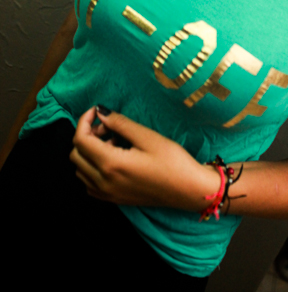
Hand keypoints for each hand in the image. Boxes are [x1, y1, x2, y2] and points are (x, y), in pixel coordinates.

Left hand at [70, 107, 218, 208]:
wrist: (188, 190)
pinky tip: (113, 158)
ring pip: (80, 169)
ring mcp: (107, 194)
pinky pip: (89, 182)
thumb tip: (100, 113)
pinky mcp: (113, 199)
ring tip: (114, 141)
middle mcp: (103, 182)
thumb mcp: (147, 137)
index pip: (80, 140)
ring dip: (89, 152)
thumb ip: (120, 124)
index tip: (96, 111)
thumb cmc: (172, 161)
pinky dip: (93, 167)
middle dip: (87, 135)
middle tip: (109, 126)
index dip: (84, 121)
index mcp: (111, 165)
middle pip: (76, 155)